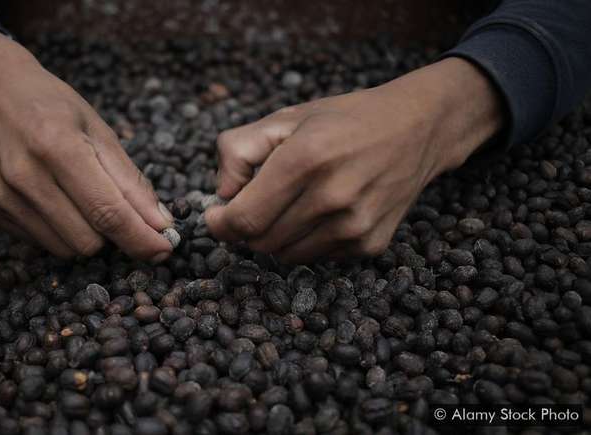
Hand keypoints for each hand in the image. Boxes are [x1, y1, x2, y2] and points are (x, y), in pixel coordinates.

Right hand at [0, 32, 173, 260]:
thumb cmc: (53, 107)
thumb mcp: (100, 130)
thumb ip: (131, 181)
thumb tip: (160, 224)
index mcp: (57, 146)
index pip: (108, 211)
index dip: (140, 238)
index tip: (164, 249)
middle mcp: (23, 174)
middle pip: (88, 240)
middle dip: (111, 233)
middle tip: (113, 208)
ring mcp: (0, 195)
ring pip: (64, 249)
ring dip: (84, 234)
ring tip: (76, 196)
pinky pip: (39, 242)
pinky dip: (57, 230)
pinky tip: (50, 197)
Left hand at [206, 58, 502, 262]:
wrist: (419, 128)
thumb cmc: (343, 120)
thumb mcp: (285, 117)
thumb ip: (239, 150)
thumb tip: (224, 196)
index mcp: (306, 160)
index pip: (244, 219)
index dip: (220, 224)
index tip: (216, 215)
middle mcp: (333, 198)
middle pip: (260, 242)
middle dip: (245, 229)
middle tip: (252, 205)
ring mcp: (355, 226)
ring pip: (285, 255)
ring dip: (274, 237)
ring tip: (288, 204)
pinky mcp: (370, 245)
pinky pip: (316, 258)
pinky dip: (304, 241)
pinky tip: (318, 212)